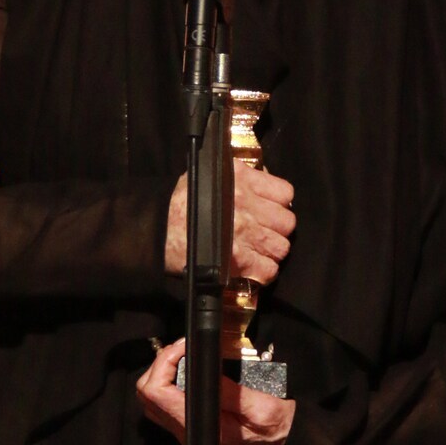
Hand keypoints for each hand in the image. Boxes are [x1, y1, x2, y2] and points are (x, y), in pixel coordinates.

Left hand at [136, 337, 295, 444]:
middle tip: (184, 348)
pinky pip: (163, 402)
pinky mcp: (189, 425)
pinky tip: (187, 369)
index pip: (157, 392)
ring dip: (161, 372)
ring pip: (150, 399)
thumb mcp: (261, 407)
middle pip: (146, 394)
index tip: (185, 346)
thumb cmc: (275, 428)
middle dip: (159, 363)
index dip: (164, 362)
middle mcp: (186, 430)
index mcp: (201, 426)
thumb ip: (229, 392)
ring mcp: (184, 429)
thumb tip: (203, 370)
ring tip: (184, 355)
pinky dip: (167, 380)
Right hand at [164, 162, 295, 283]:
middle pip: (287, 223)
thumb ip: (238, 175)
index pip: (286, 193)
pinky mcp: (238, 260)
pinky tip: (253, 267)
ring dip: (272, 251)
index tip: (271, 209)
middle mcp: (248, 206)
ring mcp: (244, 234)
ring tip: (259, 250)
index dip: (280, 203)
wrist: (158, 229)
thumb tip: (261, 177)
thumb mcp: (208, 173)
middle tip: (265, 232)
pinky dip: (264, 271)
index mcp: (243, 180)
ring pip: (281, 247)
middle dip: (277, 229)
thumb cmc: (181, 201)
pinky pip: (268, 269)